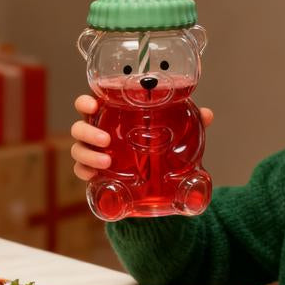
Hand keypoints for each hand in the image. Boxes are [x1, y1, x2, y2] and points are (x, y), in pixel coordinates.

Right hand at [69, 94, 213, 181]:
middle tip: (106, 140)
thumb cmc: (156, 148)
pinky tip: (95, 176)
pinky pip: (81, 172)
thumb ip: (189, 123)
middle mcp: (99, 132)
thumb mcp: (174, 135)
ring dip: (88, 154)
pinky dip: (85, 172)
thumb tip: (207, 114)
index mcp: (112, 117)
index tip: (93, 103)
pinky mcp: (95, 175)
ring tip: (107, 161)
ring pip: (77, 149)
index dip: (86, 101)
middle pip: (78, 126)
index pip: (90, 103)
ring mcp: (94, 154)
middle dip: (87, 131)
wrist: (153, 184)